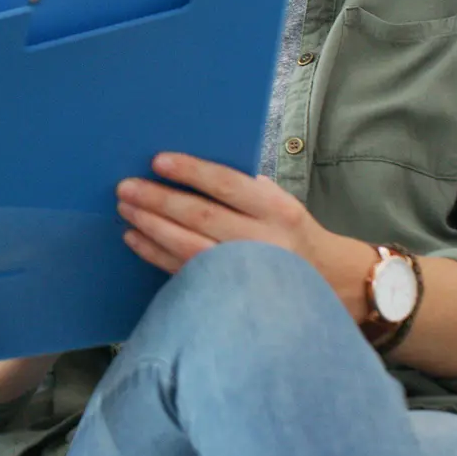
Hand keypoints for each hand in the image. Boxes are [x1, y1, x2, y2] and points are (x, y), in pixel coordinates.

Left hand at [116, 152, 368, 316]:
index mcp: (277, 210)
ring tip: (126, 209)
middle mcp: (263, 241)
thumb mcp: (281, 202)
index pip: (227, 185)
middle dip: (158, 200)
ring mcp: (245, 273)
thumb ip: (244, 188)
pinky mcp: (229, 295)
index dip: (190, 172)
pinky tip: (135, 238)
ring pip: (188, 247)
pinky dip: (155, 254)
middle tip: (126, 187)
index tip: (158, 161)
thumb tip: (191, 171)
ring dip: (151, 227)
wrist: (330, 284)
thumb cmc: (293, 232)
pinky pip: (184, 272)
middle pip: (201, 217)